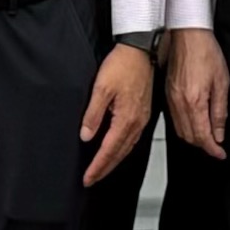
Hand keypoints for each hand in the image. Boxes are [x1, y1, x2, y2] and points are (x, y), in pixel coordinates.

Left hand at [81, 42, 155, 185]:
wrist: (141, 50)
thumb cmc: (123, 64)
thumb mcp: (101, 88)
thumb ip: (93, 114)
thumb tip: (86, 136)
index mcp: (126, 119)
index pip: (108, 150)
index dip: (97, 166)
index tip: (88, 178)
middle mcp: (137, 123)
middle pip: (119, 154)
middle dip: (105, 168)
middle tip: (92, 179)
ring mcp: (142, 118)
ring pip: (127, 148)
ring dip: (114, 161)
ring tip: (102, 169)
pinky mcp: (143, 112)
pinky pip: (133, 138)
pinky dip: (123, 149)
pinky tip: (118, 149)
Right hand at [166, 27, 229, 158]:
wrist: (188, 35)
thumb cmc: (206, 53)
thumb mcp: (222, 83)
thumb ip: (219, 111)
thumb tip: (219, 133)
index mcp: (195, 102)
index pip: (203, 136)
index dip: (213, 149)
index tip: (220, 154)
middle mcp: (180, 104)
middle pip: (190, 137)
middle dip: (204, 145)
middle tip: (216, 145)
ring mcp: (171, 99)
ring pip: (180, 131)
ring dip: (193, 138)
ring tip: (207, 136)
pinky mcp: (167, 94)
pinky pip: (174, 119)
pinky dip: (184, 127)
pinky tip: (194, 123)